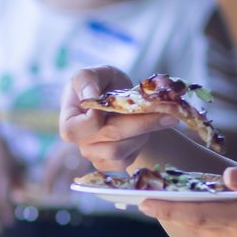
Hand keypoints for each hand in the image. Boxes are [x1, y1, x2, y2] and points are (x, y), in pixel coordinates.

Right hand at [59, 65, 225, 173]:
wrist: (118, 100)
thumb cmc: (103, 84)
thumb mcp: (96, 72)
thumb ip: (87, 80)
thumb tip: (90, 97)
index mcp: (69, 120)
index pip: (75, 130)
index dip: (96, 119)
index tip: (116, 102)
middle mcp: (79, 142)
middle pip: (109, 139)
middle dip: (141, 123)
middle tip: (167, 113)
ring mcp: (94, 155)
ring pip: (121, 152)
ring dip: (143, 133)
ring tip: (157, 118)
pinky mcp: (110, 163)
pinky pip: (127, 161)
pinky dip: (140, 145)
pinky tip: (147, 131)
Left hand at [136, 166, 236, 236]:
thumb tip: (228, 176)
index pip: (198, 214)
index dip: (169, 208)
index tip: (144, 201)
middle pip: (200, 225)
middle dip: (173, 213)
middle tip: (148, 199)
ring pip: (213, 234)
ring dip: (194, 220)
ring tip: (173, 204)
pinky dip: (215, 227)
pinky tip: (211, 216)